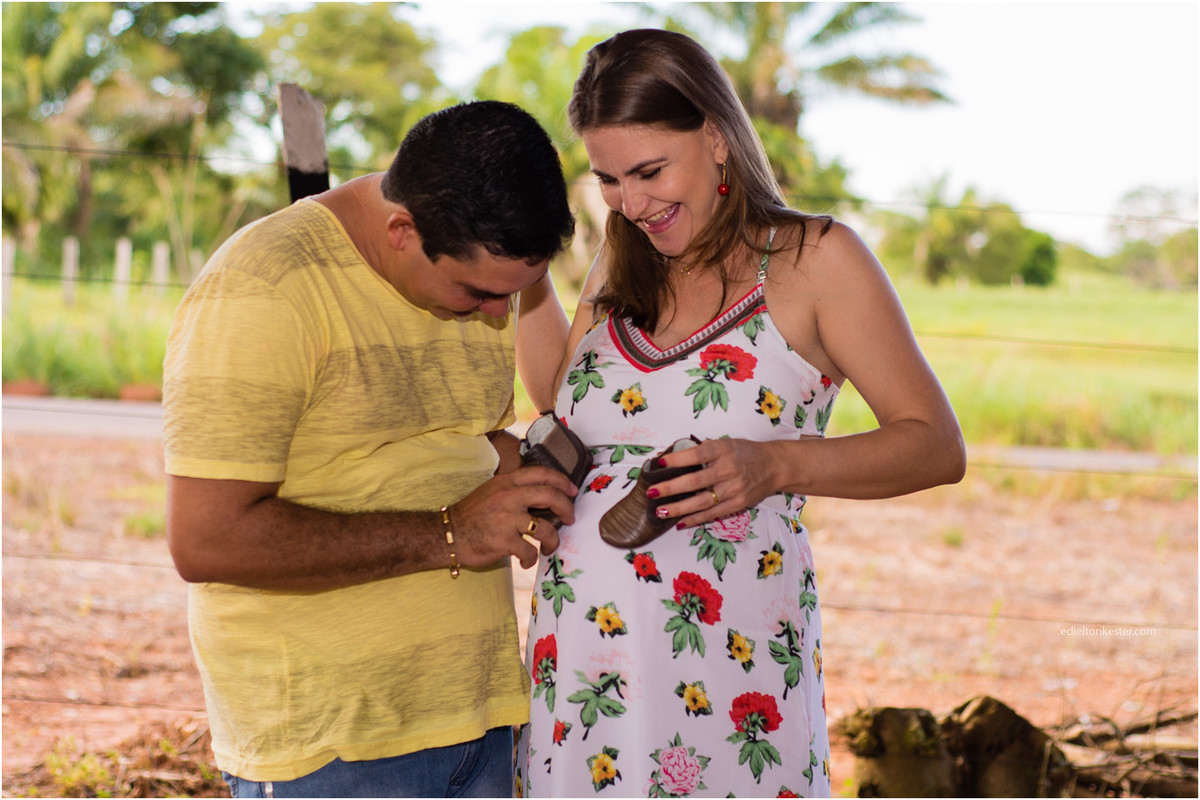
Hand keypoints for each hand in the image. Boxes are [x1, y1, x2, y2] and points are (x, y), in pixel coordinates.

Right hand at [450, 466, 576, 568]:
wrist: (447, 534)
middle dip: (566, 508)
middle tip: (571, 518)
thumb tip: (545, 496)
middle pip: (549, 496)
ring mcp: (506, 519)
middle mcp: (508, 497)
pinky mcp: (504, 541)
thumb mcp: (492, 491)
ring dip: (553, 541)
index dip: (561, 481)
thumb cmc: (472, 515)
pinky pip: (529, 551)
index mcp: (506, 482)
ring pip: (545, 529)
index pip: (541, 474)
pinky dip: (531, 558)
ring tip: (550, 547)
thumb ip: (515, 489)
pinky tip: (526, 560)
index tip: (572, 491)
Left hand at [646, 438, 777, 528]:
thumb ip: (704, 451)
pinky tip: (679, 522)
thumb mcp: (726, 443)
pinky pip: (712, 514)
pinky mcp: (738, 504)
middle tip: (652, 492)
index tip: (661, 463)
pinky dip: (695, 519)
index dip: (677, 459)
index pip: (696, 455)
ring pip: (702, 502)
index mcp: (723, 450)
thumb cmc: (745, 453)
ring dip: (679, 508)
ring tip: (661, 511)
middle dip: (671, 488)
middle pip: (695, 481)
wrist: (774, 466)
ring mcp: (734, 489)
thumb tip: (673, 460)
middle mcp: (729, 469)